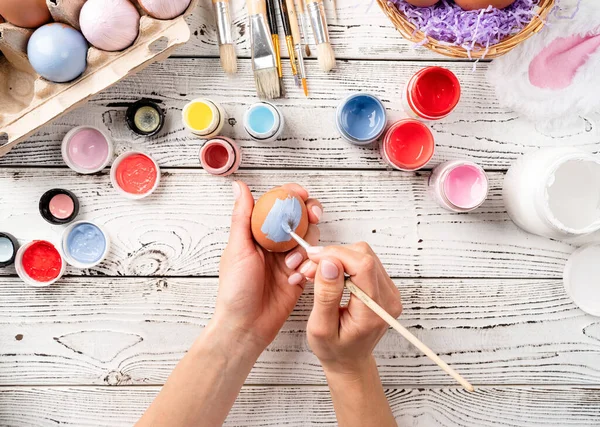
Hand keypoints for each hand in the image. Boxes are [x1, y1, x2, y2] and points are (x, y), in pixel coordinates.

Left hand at [212, 181, 322, 353]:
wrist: (246, 327)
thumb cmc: (235, 291)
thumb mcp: (237, 249)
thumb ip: (242, 217)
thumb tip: (239, 186)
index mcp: (257, 232)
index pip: (277, 205)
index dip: (292, 196)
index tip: (302, 195)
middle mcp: (274, 243)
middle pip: (299, 218)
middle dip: (309, 214)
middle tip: (313, 216)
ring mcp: (288, 259)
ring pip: (310, 239)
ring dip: (305, 248)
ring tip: (291, 265)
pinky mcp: (300, 275)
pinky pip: (314, 262)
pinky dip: (310, 266)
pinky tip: (296, 278)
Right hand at [305, 243, 402, 376]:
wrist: (350, 360)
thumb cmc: (334, 349)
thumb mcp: (321, 327)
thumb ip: (326, 295)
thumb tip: (329, 263)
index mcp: (373, 311)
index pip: (363, 265)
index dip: (336, 254)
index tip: (313, 259)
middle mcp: (388, 299)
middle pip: (364, 255)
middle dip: (334, 255)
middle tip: (311, 269)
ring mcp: (390, 292)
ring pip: (364, 254)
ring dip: (338, 258)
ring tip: (319, 274)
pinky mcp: (385, 287)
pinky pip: (365, 262)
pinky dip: (345, 263)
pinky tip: (332, 276)